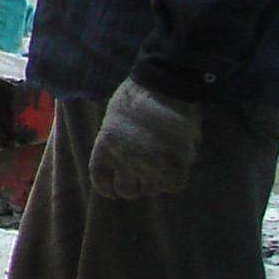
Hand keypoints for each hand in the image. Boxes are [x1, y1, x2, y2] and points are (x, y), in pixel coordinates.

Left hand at [87, 79, 202, 198]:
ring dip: (157, 180)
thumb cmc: (137, 96)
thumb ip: (118, 143)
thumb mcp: (115, 119)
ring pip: (152, 189)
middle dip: (136, 185)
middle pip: (127, 190)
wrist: (161, 87)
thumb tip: (126, 162)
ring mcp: (147, 165)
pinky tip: (177, 166)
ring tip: (163, 163)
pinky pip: (173, 186)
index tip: (113, 191)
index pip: (100, 179)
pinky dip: (176, 179)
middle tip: (144, 175)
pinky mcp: (171, 167)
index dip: (107, 188)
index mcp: (104, 147)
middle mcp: (122, 160)